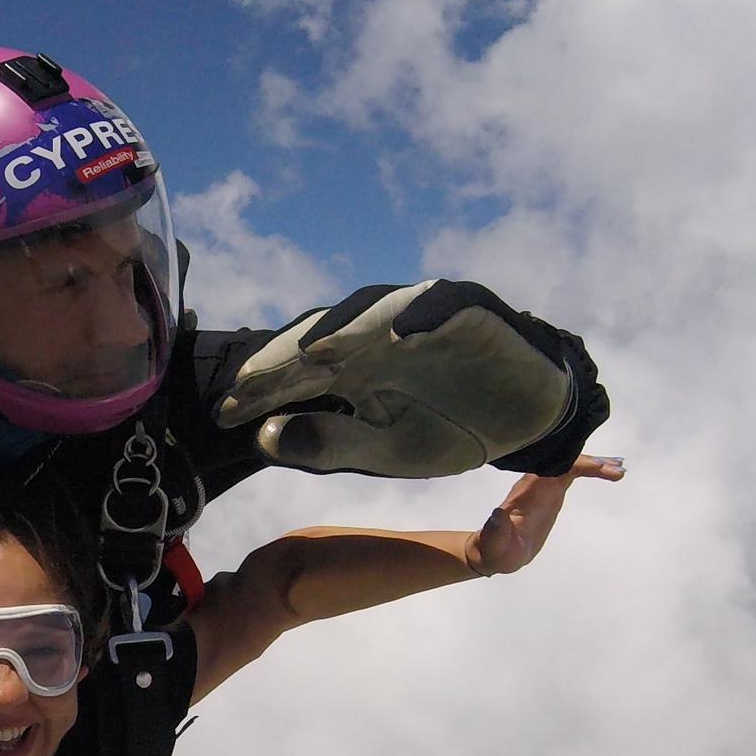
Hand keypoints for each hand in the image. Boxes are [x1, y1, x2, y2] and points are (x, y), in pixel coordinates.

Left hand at [217, 280, 601, 477]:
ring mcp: (420, 317)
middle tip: (250, 382)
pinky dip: (422, 314)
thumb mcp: (389, 451)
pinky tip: (401, 333)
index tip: (224, 414)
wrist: (531, 414)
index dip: (260, 390)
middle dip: (286, 357)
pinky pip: (443, 305)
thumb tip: (264, 437)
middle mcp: (375, 336)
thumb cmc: (452, 425)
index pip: (294, 374)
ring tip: (313, 353)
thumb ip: (331, 444)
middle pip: (321, 337)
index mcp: (351, 370)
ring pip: (373, 312)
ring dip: (344, 328)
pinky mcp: (468, 309)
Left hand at [468, 454, 623, 574]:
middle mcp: (537, 482)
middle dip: (592, 462)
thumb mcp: (494, 542)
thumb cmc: (494, 547)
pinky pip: (571, 473)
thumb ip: (496, 529)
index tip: (600, 467)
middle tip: (618, 468)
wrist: (493, 550)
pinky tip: (607, 472)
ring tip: (619, 468)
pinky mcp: (550, 493)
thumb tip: (498, 515)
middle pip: (567, 461)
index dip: (578, 464)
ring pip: (571, 465)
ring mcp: (544, 485)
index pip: (555, 467)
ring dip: (595, 464)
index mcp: (528, 490)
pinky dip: (590, 470)